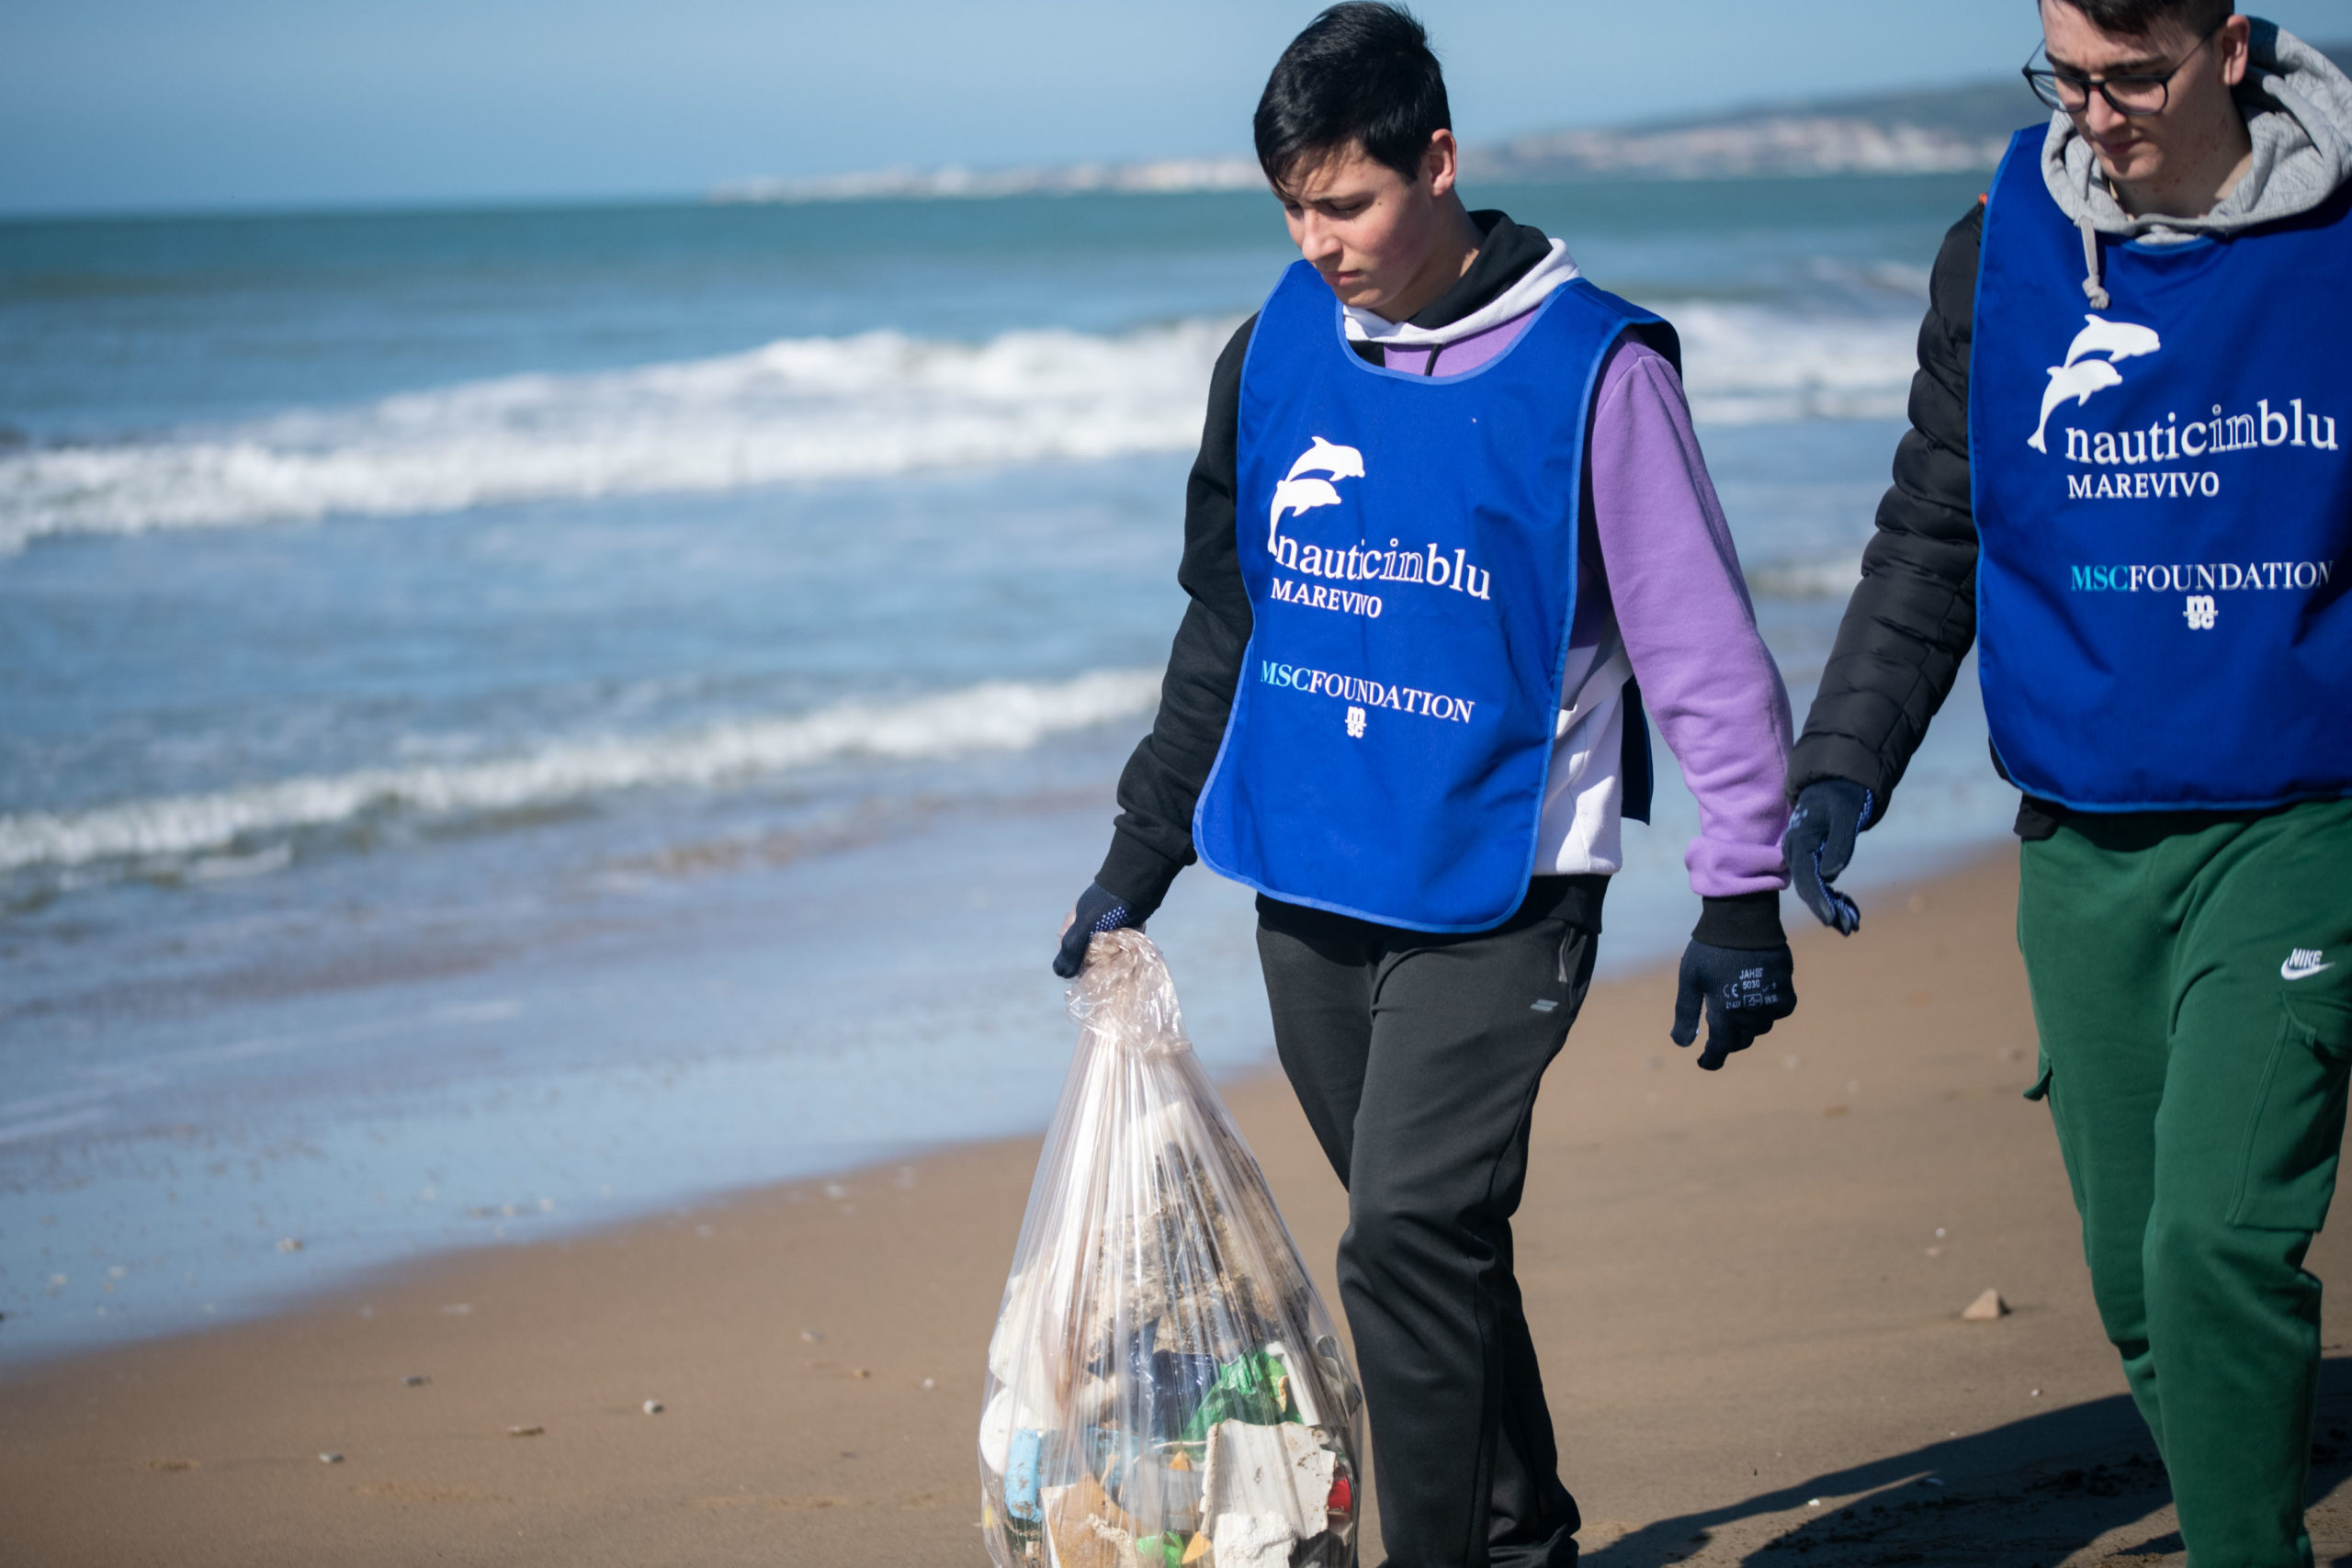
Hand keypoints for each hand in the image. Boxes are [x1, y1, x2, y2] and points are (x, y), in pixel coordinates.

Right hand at [1052, 882, 1138, 977]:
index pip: (1070, 955)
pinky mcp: (1123, 928)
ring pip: (1108, 952)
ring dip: (1116, 957)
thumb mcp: (1085, 926)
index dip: (1080, 966)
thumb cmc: (1106, 906)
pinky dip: (1126, 949)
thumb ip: (1071, 949)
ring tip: (1124, 957)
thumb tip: (1061, 973)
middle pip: (1090, 955)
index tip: (1093, 971)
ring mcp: (1105, 927)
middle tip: (1112, 963)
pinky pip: (1122, 945)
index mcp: (1072, 926)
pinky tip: (1132, 950)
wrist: (1136, 887)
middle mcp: (1087, 927)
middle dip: (1101, 962)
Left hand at [1671, 941, 1796, 1069]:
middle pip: (1741, 1041)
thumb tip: (1682, 1044)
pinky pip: (1780, 1011)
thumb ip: (1686, 1014)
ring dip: (1748, 1027)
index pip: (1720, 1049)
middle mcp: (1749, 1012)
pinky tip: (1758, 1001)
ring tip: (1736, 1013)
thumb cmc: (1710, 949)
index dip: (1711, 1060)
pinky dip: (1769, 1012)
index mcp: (1724, 1011)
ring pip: (1760, 1028)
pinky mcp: (1785, 988)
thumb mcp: (1690, 980)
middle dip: (1727, 1041)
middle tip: (1718, 1032)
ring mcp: (1770, 1001)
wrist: (1742, 919)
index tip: (1703, 1061)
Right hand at [1782, 779, 1871, 935]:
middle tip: (1849, 929)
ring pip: (1814, 888)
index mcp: (1800, 841)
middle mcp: (1795, 852)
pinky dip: (1834, 897)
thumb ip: (1840, 844)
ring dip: (1833, 907)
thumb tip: (1831, 876)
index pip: (1806, 877)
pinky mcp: (1811, 858)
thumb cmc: (1843, 798)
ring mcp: (1802, 856)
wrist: (1836, 784)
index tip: (1831, 919)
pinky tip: (1850, 909)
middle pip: (1808, 887)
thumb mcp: (1847, 816)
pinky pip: (1819, 882)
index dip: (1818, 900)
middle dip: (1828, 910)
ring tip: (1853, 925)